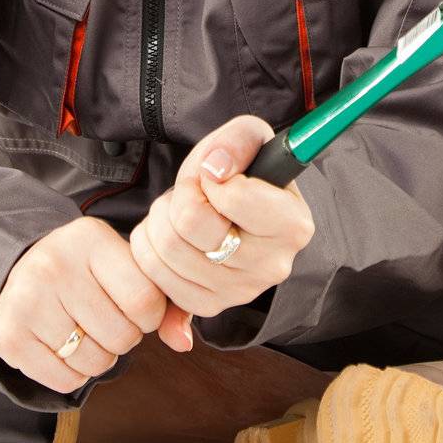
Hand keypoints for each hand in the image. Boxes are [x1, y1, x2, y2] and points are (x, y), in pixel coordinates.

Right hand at [0, 216, 190, 393]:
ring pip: (94, 363)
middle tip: (108, 320)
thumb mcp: (124, 266)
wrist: (21, 268)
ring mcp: (26, 300)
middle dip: (125, 338)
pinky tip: (64, 346)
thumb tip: (184, 344)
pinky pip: (64, 381)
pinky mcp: (9, 336)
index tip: (137, 308)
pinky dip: (74, 374)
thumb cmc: (89, 271)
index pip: (144, 300)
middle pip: (122, 336)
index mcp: (91, 239)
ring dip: (101, 357)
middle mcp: (54, 265)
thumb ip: (164, 300)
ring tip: (86, 331)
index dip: (150, 316)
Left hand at [129, 114, 315, 343]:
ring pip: (167, 250)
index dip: (209, 176)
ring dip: (159, 220)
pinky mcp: (210, 305)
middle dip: (178, 196)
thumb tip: (213, 169)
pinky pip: (155, 278)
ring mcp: (241, 291)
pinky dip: (150, 250)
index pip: (232, 196)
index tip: (213, 172)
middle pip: (190, 224)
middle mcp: (272, 265)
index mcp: (292, 224)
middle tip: (190, 190)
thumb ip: (237, 141)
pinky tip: (170, 236)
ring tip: (178, 211)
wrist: (241, 209)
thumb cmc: (247, 171)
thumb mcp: (250, 137)